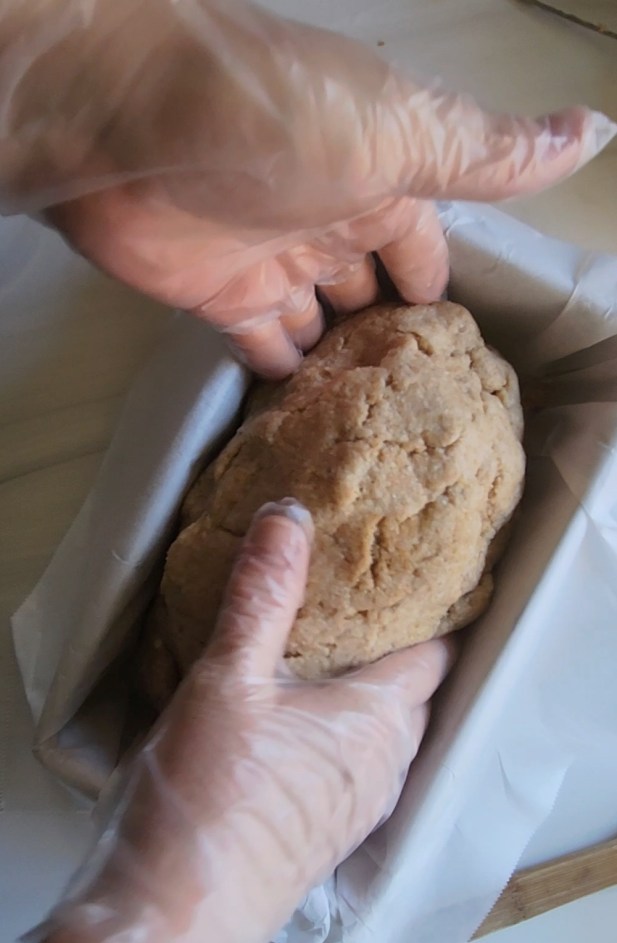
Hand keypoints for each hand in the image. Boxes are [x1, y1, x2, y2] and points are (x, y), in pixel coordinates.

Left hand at [1, 0, 613, 374]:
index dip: (439, 295)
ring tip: (374, 436)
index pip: (422, 249)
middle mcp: (328, 221)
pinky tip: (310, 425)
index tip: (459, 361)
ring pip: (320, 328)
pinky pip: (263, 348)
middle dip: (390, 345)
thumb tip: (595, 132)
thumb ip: (488, 155)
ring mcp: (271, 262)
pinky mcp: (218, 299)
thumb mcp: (404, 135)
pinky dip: (284, 380)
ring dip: (341, 372)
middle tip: (418, 416)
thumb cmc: (281, 120)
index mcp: (380, 180)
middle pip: (369, 294)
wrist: (135, 125)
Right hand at [54, 500, 453, 942]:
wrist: (177, 913)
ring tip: (330, 652)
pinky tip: (297, 720)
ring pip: (384, 731)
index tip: (417, 575)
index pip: (436, 653)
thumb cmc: (211, 796)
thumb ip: (262, 594)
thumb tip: (288, 516)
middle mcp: (383, 764)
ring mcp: (357, 805)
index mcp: (377, 720)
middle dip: (399, 648)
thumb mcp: (229, 677)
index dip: (435, 612)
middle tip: (365, 602)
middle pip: (415, 692)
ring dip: (368, 693)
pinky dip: (341, 732)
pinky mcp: (326, 830)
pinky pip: (354, 765)